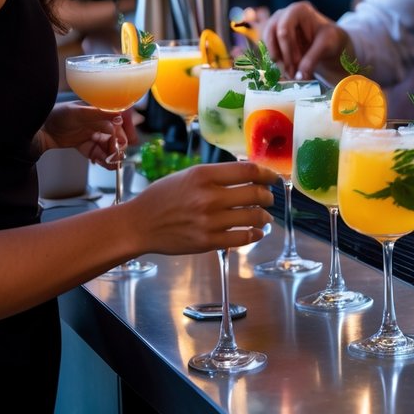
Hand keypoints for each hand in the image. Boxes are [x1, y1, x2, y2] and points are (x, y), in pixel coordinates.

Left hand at [37, 102, 135, 164]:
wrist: (38, 130)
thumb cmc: (56, 115)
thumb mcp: (77, 112)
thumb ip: (98, 114)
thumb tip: (118, 115)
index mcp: (98, 109)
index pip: (119, 115)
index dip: (128, 126)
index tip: (132, 138)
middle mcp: (97, 121)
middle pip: (115, 133)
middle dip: (119, 144)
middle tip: (119, 154)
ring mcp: (91, 133)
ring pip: (107, 145)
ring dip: (111, 154)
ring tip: (113, 163)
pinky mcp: (85, 145)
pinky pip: (97, 152)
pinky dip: (102, 159)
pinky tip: (106, 165)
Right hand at [124, 161, 273, 253]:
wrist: (139, 224)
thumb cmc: (163, 196)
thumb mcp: (188, 175)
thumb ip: (217, 175)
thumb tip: (249, 173)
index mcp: (204, 175)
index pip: (247, 171)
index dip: (267, 173)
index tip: (273, 178)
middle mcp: (208, 197)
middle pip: (254, 194)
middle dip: (267, 196)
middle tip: (269, 198)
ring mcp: (209, 221)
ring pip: (252, 217)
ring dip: (264, 216)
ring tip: (265, 216)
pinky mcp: (207, 242)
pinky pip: (241, 238)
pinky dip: (255, 234)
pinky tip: (258, 232)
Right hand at [263, 2, 349, 81]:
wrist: (329, 42)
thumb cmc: (330, 39)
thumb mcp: (326, 46)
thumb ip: (312, 59)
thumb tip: (299, 77)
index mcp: (298, 10)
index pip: (284, 30)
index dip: (288, 49)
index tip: (297, 65)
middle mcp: (283, 14)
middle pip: (272, 36)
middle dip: (282, 57)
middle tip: (291, 74)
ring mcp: (276, 24)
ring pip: (268, 44)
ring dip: (278, 61)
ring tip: (292, 74)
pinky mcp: (273, 36)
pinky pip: (269, 50)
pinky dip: (278, 62)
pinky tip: (289, 71)